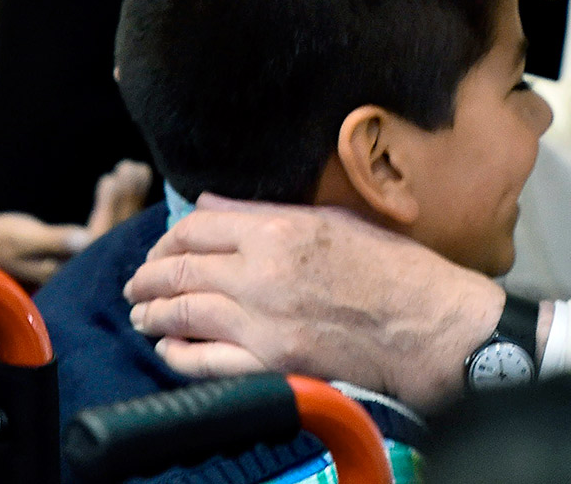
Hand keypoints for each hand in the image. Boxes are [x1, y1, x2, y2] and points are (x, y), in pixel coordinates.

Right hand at [0, 160, 153, 285]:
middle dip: (125, 198)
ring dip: (131, 195)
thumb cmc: (5, 243)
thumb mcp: (23, 240)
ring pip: (121, 223)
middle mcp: (88, 264)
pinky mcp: (95, 241)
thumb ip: (54, 240)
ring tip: (136, 168)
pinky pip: (118, 219)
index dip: (109, 208)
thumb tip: (84, 239)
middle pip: (116, 230)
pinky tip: (138, 175)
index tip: (110, 180)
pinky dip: (129, 197)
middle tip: (129, 168)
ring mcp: (93, 253)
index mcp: (71, 269)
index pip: (98, 238)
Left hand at [123, 194, 505, 410]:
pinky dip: (178, 354)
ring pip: (184, 312)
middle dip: (150, 277)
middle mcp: (262, 273)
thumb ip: (265, 213)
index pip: (197, 227)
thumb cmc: (394, 269)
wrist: (431, 327)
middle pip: (181, 269)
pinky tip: (169, 349)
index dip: (169, 237)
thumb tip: (211, 205)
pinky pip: (205, 361)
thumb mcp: (333, 220)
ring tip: (142, 314)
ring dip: (155, 313)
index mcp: (278, 230)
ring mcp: (263, 323)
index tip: (162, 247)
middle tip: (138, 284)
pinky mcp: (272, 364)